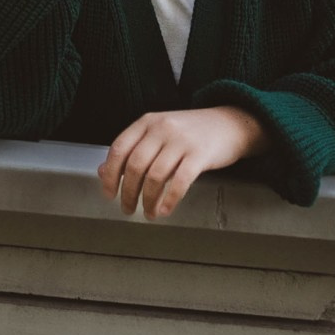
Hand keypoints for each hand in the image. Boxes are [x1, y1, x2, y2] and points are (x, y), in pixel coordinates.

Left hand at [99, 106, 266, 219]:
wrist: (231, 124)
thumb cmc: (192, 132)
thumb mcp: (160, 133)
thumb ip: (133, 149)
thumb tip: (103, 171)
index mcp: (148, 121)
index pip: (119, 148)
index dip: (110, 174)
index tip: (109, 193)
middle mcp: (162, 128)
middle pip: (135, 165)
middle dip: (128, 192)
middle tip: (128, 208)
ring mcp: (182, 140)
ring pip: (155, 176)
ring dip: (148, 200)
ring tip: (148, 212)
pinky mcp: (201, 154)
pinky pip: (179, 182)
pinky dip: (169, 200)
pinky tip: (164, 210)